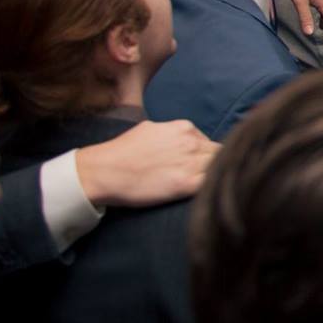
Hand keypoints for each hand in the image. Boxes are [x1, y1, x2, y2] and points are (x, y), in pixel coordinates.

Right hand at [74, 119, 216, 207]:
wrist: (104, 171)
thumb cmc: (122, 152)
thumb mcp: (150, 129)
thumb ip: (173, 132)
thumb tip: (185, 137)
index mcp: (184, 128)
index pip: (210, 142)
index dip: (205, 156)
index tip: (198, 166)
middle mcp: (191, 143)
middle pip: (218, 154)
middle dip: (212, 165)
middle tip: (200, 178)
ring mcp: (191, 163)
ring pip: (218, 168)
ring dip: (212, 177)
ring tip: (200, 186)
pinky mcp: (186, 184)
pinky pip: (211, 184)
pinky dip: (209, 189)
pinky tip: (201, 194)